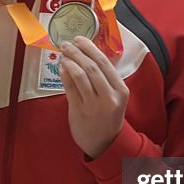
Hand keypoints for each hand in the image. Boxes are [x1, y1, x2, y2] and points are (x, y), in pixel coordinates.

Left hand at [59, 37, 128, 158]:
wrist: (105, 144)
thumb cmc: (108, 116)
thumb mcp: (115, 97)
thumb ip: (105, 78)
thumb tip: (88, 53)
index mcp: (121, 90)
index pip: (105, 63)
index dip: (90, 48)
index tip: (79, 39)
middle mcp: (109, 97)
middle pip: (92, 67)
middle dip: (77, 52)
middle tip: (67, 44)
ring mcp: (94, 105)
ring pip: (80, 76)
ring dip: (69, 61)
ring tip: (63, 54)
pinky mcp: (79, 111)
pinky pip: (70, 89)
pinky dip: (64, 75)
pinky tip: (61, 68)